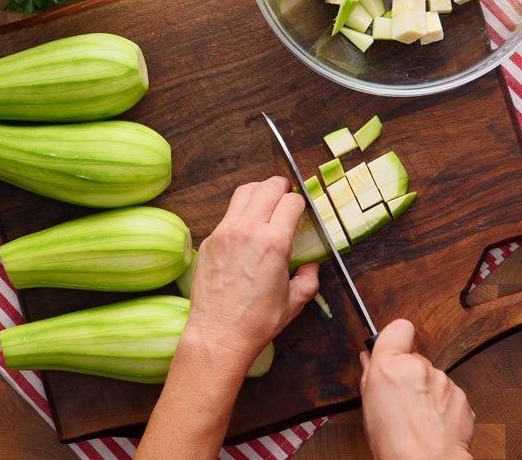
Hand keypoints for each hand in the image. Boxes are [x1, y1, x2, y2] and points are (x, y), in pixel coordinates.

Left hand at [183, 176, 319, 369]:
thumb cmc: (258, 321)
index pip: (292, 201)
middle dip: (282, 187)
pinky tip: (246, 227)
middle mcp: (248, 230)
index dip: (301, 203)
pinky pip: (228, 213)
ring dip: (259, 192)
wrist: (219, 334)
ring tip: (266, 202)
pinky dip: (240, 212)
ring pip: (244, 192)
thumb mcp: (295, 301)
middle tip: (286, 197)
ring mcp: (225, 232)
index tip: (302, 210)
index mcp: (274, 242)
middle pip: (268, 187)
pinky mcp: (210, 240)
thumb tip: (311, 265)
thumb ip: (309, 278)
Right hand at [359, 319, 474, 459]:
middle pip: (415, 359)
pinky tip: (433, 423)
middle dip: (409, 374)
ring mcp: (443, 380)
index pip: (399, 328)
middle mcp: (418, 367)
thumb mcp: (368, 407)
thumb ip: (370, 375)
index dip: (396, 339)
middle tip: (401, 398)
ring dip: (427, 390)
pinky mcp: (461, 395)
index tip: (393, 351)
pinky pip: (448, 393)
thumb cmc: (394, 443)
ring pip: (432, 377)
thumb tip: (368, 359)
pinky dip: (442, 405)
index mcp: (390, 366)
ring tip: (418, 416)